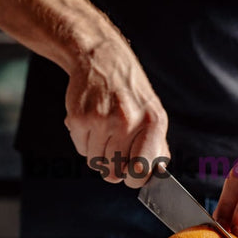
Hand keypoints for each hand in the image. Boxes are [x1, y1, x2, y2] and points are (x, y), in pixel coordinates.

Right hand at [64, 38, 169, 187]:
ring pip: (95, 163)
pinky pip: (81, 149)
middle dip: (112, 168)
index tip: (130, 173)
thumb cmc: (130, 91)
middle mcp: (129, 122)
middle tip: (114, 150)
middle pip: (113, 173)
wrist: (103, 59)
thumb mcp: (153, 113)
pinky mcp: (81, 118)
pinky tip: (92, 123)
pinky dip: (84, 142)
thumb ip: (157, 146)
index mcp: (153, 123)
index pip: (141, 170)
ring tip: (104, 131)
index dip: (134, 178)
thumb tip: (156, 174)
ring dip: (97, 153)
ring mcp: (103, 120)